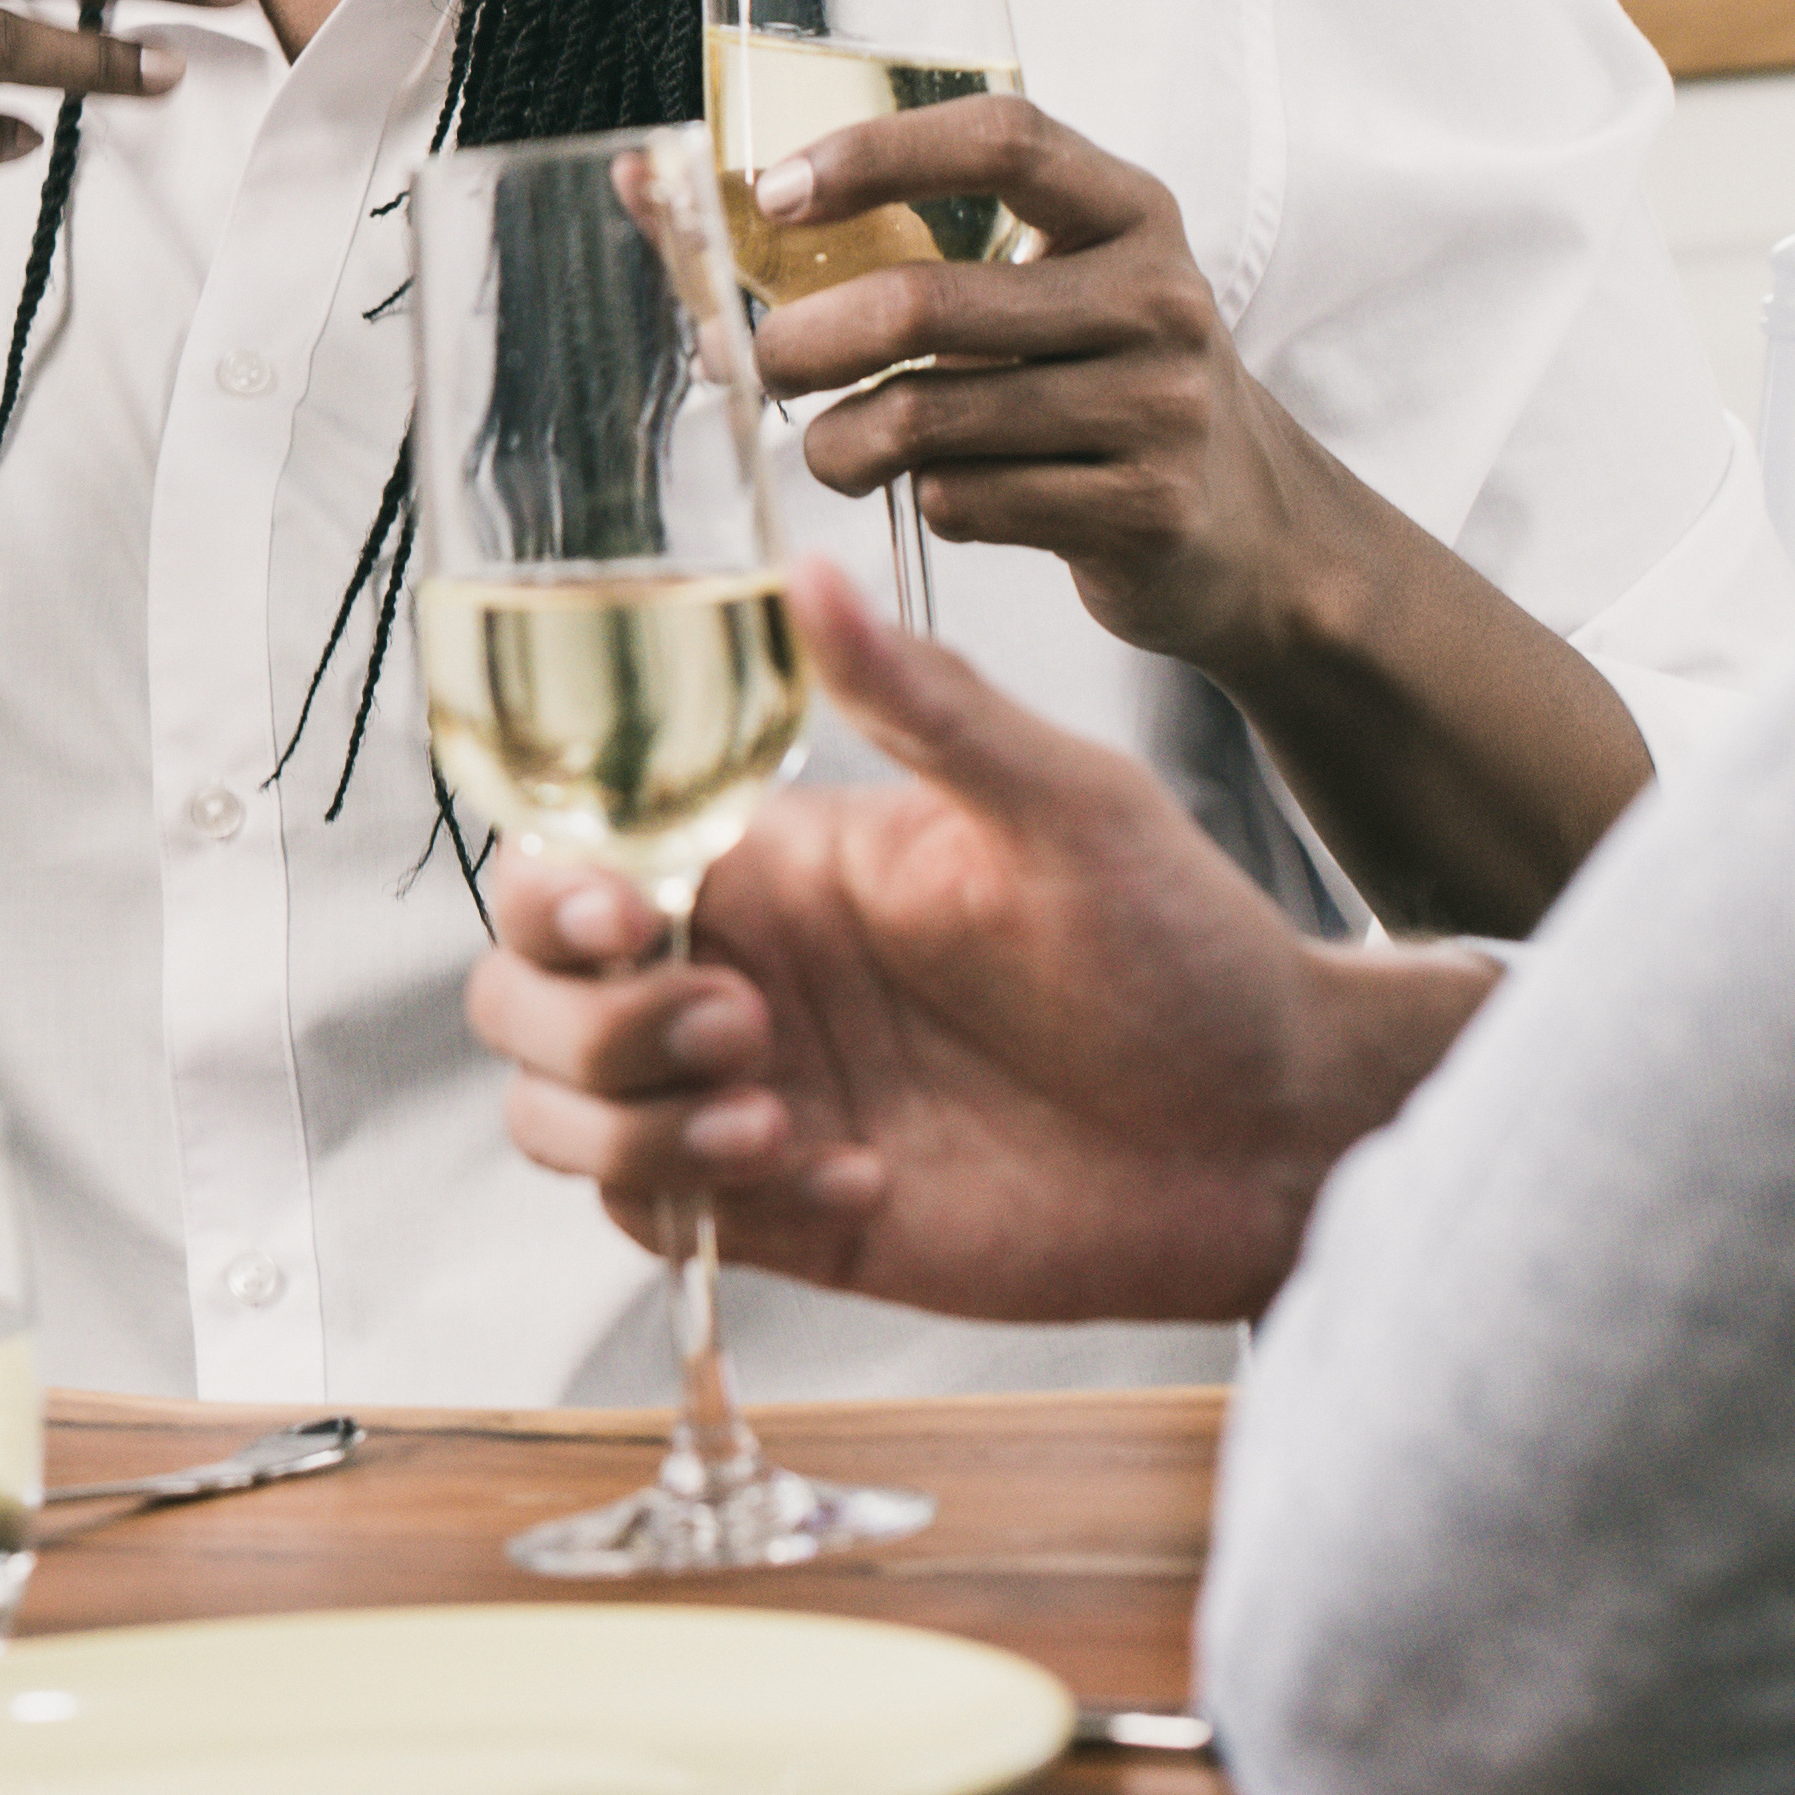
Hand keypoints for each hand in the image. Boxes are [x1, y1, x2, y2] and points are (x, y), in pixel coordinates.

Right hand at [462, 562, 1481, 1322]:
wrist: (1275, 1127)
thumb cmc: (1182, 943)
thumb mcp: (1061, 805)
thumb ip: (924, 704)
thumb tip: (809, 571)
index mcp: (768, 858)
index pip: (564, 856)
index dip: (546, 889)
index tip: (620, 911)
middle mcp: (733, 969)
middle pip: (520, 995)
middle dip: (586, 1020)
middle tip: (744, 1024)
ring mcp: (750, 1097)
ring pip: (554, 1119)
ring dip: (628, 1123)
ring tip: (776, 1118)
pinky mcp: (790, 1216)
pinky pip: (664, 1222)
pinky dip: (717, 1203)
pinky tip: (859, 1178)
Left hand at [751, 92, 1393, 676]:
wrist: (1249, 527)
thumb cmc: (1096, 378)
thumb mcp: (1035, 282)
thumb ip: (872, 231)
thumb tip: (644, 180)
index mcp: (1127, 209)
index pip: (1002, 139)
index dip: (874, 153)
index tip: (774, 191)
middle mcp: (1158, 296)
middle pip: (929, 300)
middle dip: (807, 337)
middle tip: (765, 360)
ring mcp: (1161, 408)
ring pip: (928, 418)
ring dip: (841, 442)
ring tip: (831, 446)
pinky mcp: (1146, 510)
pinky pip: (966, 502)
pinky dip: (920, 501)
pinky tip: (939, 492)